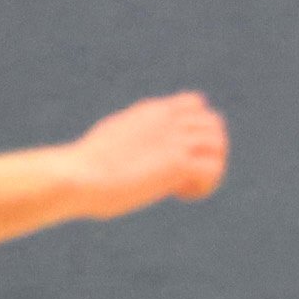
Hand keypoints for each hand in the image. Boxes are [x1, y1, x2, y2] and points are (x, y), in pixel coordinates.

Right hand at [70, 91, 228, 207]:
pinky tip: (180, 195)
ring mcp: (174, 140)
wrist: (79, 175)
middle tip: (186, 173)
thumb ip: (127, 139)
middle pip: (214, 123)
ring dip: (210, 168)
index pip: (195, 103)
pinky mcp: (177, 163)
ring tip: (184, 186)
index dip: (195, 130)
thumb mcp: (110, 141)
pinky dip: (204, 186)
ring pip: (219, 145)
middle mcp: (167, 120)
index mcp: (151, 111)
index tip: (177, 152)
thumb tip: (127, 151)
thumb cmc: (83, 167)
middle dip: (208, 150)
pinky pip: (213, 170)